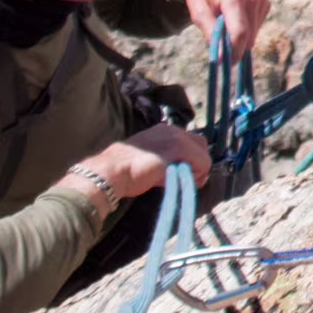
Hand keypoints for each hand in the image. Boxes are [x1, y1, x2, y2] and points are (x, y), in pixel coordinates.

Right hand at [75, 123, 212, 201]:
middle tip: (190, 180)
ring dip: (198, 170)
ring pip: (203, 154)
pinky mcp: (178, 149)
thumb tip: (182, 172)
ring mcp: (175, 137)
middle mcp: (171, 130)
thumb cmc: (123, 172)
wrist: (109, 172)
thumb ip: (166, 162)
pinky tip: (183, 182)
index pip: (190, 141)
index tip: (183, 173)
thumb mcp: (149, 162)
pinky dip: (197, 174)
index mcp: (163, 131)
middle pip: (201, 144)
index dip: (191, 158)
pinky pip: (202, 162)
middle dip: (199, 162)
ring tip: (183, 182)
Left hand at [180, 0, 269, 61]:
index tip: (225, 65)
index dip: (233, 53)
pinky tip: (234, 18)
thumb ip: (211, 33)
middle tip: (219, 47)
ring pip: (253, 33)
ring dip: (239, 38)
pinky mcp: (265, 1)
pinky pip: (257, 25)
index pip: (240, 33)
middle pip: (248, 36)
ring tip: (223, 24)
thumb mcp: (198, 10)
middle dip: (234, 47)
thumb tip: (220, 58)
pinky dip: (246, 29)